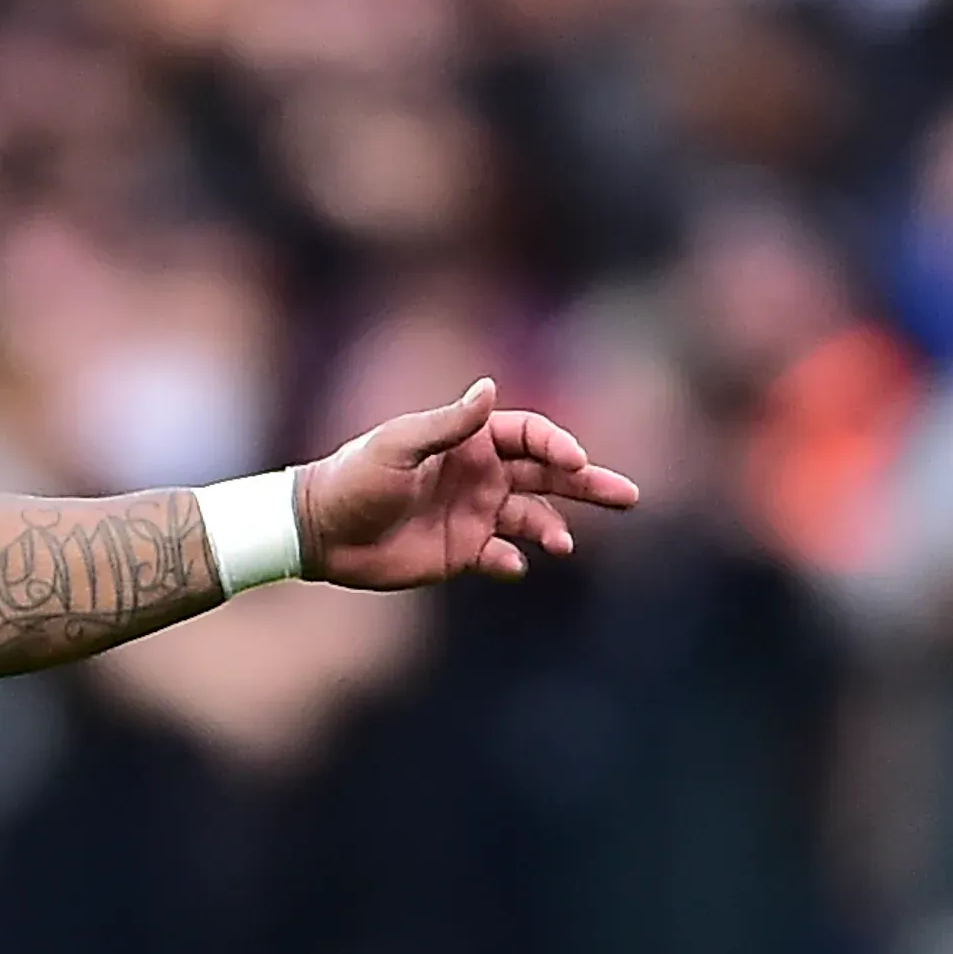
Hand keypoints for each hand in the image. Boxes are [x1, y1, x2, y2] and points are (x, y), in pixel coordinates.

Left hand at [295, 378, 640, 590]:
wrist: (322, 531)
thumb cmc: (355, 478)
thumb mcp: (399, 446)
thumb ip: (448, 424)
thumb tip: (489, 388)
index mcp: (470, 441)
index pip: (530, 436)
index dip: (557, 445)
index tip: (575, 461)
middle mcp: (481, 475)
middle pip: (548, 476)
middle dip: (589, 484)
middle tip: (629, 496)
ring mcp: (475, 514)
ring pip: (534, 518)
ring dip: (554, 529)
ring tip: (564, 545)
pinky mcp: (462, 552)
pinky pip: (501, 556)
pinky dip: (513, 561)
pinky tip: (514, 565)